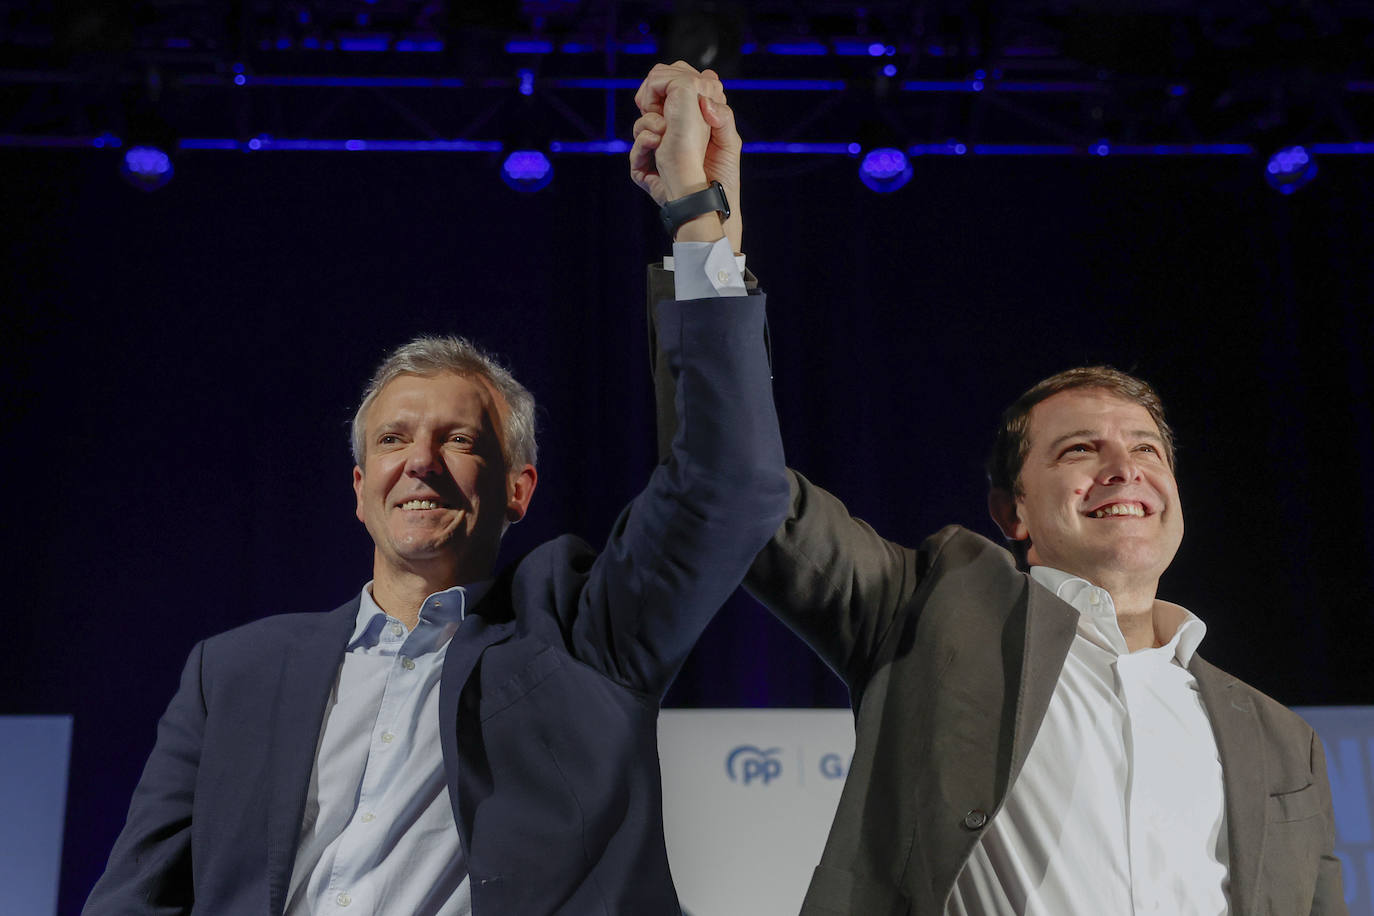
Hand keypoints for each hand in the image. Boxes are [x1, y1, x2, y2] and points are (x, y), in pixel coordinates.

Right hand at [630, 61, 742, 251]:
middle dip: (654, 97)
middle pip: (651, 97)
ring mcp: (655, 149)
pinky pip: (636, 149)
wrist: (709, 207)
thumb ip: (722, 115)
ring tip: (662, 131)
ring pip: (641, 123)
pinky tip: (656, 142)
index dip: (671, 81)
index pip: (673, 84)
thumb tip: (705, 98)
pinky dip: (643, 141)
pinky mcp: (645, 167)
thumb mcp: (730, 141)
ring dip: (649, 120)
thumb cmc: (723, 177)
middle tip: (665, 109)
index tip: (678, 91)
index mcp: (690, 119)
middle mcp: (670, 132)